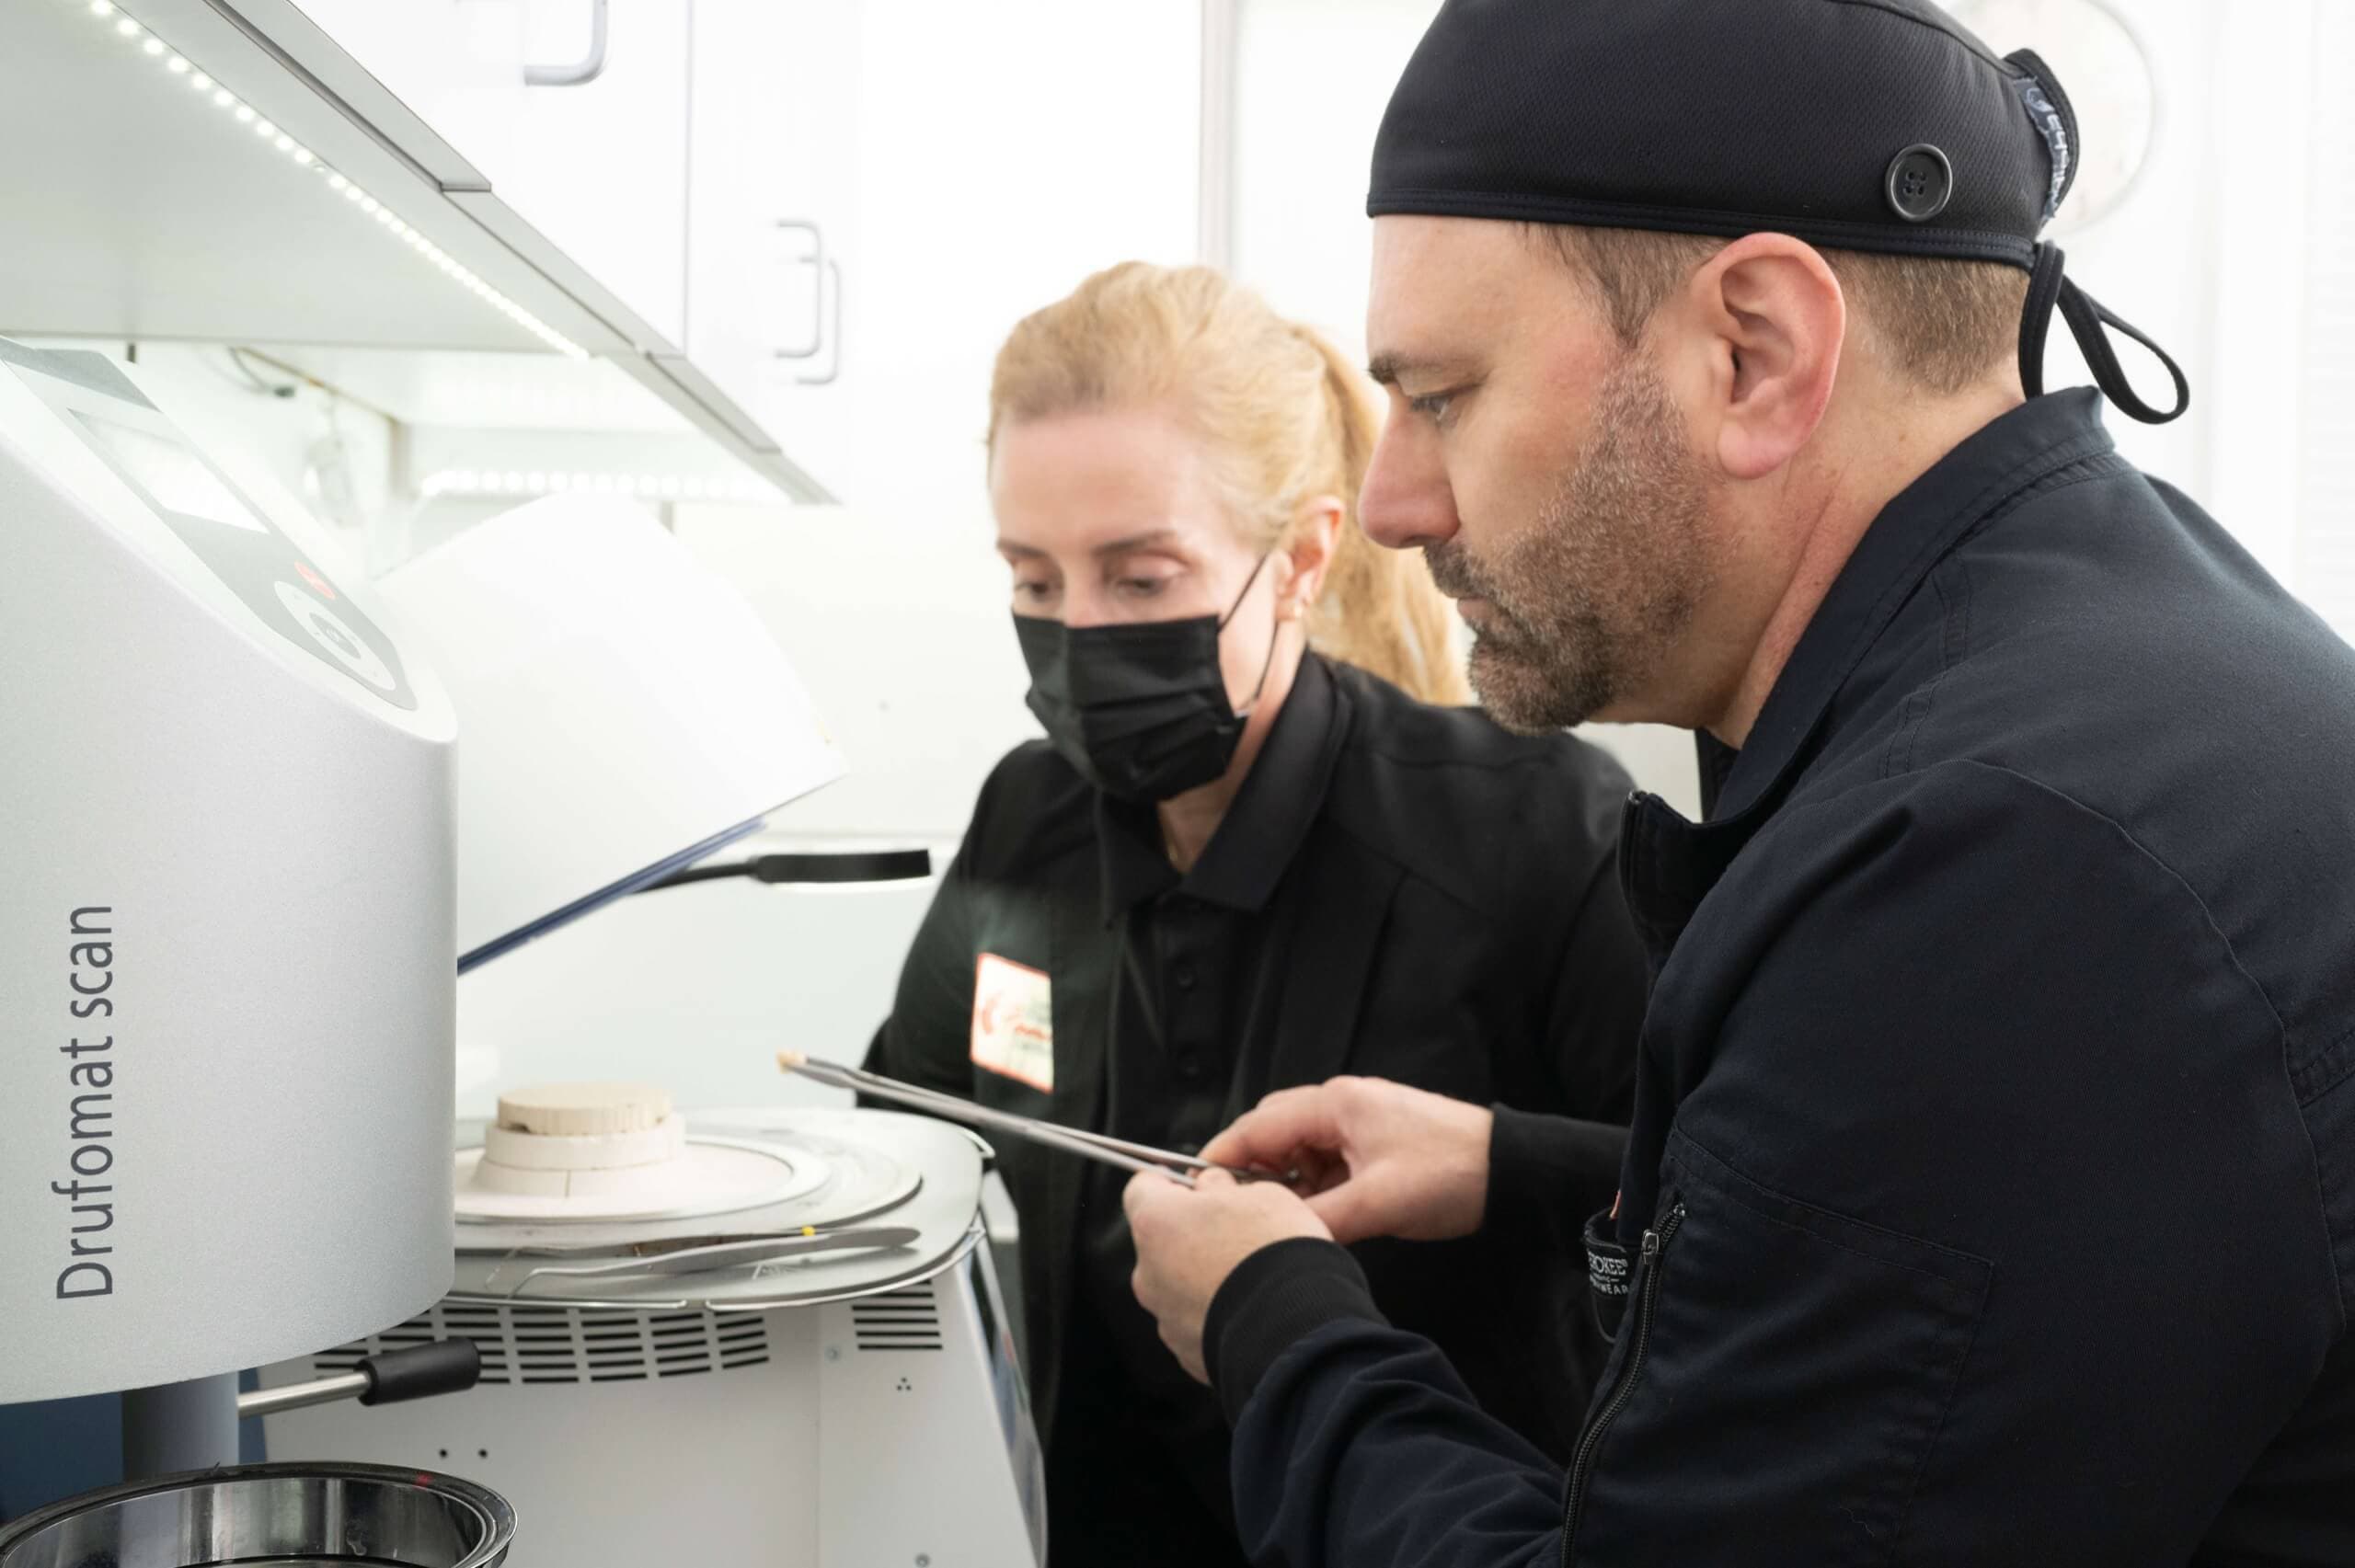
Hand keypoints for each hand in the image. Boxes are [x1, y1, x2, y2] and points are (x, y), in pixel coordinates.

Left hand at [1124, 1169, 1332, 1382]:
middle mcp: (1149, 1272)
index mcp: (1157, 1223)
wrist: (1295, 1329)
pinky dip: (1216, 1311)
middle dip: (1192, 1233)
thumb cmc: (1275, 1254)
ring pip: (1178, 1284)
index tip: (1192, 1183)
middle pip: (1161, 1241)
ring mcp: (1165, 1316)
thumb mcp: (1259, 1194)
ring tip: (1250, 1275)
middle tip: (1234, 1230)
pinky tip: (1251, 1307)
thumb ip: (1222, 1186)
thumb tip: (1212, 1187)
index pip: (1141, 1187)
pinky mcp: (1186, 1350)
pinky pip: (1196, 1321)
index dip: (1168, 1182)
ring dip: (1204, 1276)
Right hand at [1202, 1076, 1492, 1244]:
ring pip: (1301, 1147)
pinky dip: (1315, 1184)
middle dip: (1253, 1169)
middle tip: (1237, 1209)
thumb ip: (1318, 1219)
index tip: (1196, 1188)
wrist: (1512, 1171)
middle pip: (1274, 1130)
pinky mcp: (1376, 1140)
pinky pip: (1328, 1158)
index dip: (1224, 1157)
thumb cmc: (1447, 1176)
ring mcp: (1360, 1120)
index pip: (1259, 1125)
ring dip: (1287, 1180)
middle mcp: (1341, 1103)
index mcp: (1335, 1104)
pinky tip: (1315, 1213)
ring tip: (1277, 1218)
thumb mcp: (1377, 1204)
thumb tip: (1273, 1236)